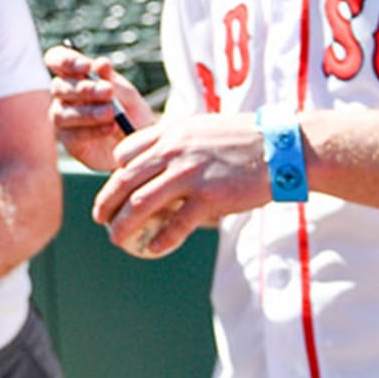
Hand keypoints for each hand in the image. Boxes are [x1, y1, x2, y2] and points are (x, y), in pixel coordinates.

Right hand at [44, 45, 152, 171]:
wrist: (141, 146)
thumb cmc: (132, 114)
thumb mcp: (128, 95)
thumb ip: (114, 81)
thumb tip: (101, 63)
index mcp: (75, 75)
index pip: (56, 59)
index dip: (65, 60)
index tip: (86, 66)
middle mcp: (64, 95)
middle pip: (59, 87)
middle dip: (84, 89)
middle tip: (108, 92)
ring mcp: (63, 118)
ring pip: (62, 112)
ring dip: (87, 112)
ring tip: (111, 113)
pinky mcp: (69, 141)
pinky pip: (73, 135)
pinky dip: (93, 130)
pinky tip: (111, 128)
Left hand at [94, 114, 270, 256]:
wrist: (280, 147)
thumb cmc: (241, 139)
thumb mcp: (199, 128)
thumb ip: (175, 142)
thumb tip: (156, 157)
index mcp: (168, 133)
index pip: (124, 152)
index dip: (115, 172)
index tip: (115, 188)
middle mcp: (172, 152)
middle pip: (124, 180)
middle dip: (105, 201)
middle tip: (98, 218)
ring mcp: (189, 175)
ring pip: (141, 203)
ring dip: (123, 224)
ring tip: (115, 238)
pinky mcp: (209, 198)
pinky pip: (176, 224)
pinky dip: (161, 239)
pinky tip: (153, 249)